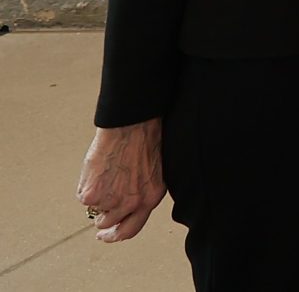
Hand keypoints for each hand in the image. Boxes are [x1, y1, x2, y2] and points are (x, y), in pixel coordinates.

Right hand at [76, 120, 166, 243]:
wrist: (131, 127)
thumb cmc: (143, 143)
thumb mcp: (152, 174)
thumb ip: (140, 193)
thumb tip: (124, 207)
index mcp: (151, 198)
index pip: (131, 229)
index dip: (117, 235)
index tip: (107, 235)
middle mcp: (132, 204)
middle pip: (111, 226)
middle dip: (103, 225)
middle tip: (98, 224)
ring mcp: (111, 201)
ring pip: (96, 210)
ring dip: (96, 199)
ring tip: (102, 179)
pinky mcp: (91, 194)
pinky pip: (82, 197)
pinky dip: (85, 186)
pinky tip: (95, 171)